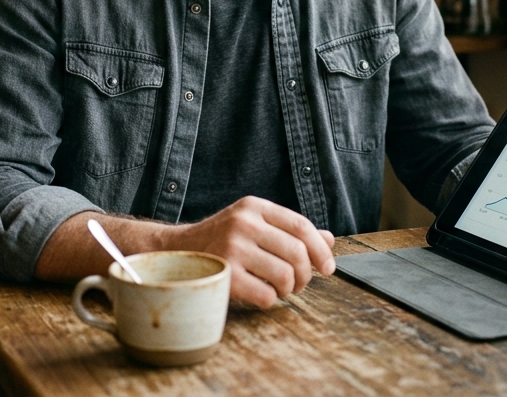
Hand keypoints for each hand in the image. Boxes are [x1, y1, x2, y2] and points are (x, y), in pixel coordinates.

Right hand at [167, 196, 335, 308]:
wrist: (177, 252)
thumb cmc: (222, 241)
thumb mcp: (255, 225)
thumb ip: (290, 231)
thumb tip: (329, 240)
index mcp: (253, 207)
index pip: (300, 225)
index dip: (320, 249)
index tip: (328, 268)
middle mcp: (243, 223)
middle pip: (297, 252)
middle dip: (306, 274)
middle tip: (300, 283)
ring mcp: (231, 248)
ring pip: (284, 275)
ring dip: (288, 289)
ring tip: (279, 288)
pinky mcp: (224, 274)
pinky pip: (266, 295)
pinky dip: (270, 299)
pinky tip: (260, 293)